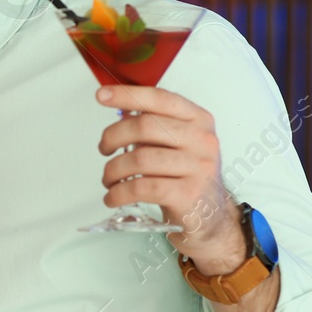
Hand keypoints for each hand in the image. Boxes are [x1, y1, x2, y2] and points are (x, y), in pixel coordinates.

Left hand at [96, 84, 244, 272]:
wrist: (211, 217)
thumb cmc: (187, 177)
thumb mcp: (177, 145)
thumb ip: (153, 127)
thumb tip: (120, 111)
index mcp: (199, 120)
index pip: (160, 99)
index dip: (127, 95)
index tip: (101, 95)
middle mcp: (202, 140)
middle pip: (145, 126)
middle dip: (113, 136)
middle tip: (103, 149)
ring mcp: (198, 168)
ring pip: (139, 159)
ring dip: (113, 170)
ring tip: (108, 179)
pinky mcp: (187, 195)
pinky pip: (141, 188)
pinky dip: (118, 193)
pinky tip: (113, 197)